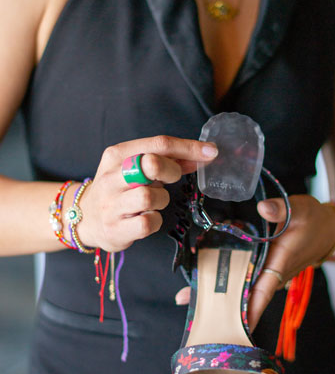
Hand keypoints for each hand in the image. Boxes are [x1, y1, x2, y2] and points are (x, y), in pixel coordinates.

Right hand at [77, 135, 217, 251]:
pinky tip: (147, 218)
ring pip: (151, 196)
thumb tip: (201, 155)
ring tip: (153, 202)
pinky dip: (155, 220)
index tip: (211, 152)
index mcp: (117, 155)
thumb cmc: (119, 190)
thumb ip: (166, 160)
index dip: (189, 147)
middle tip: (171, 179)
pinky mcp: (116, 229)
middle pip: (152, 164)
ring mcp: (111, 204)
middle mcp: (111, 177)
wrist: (84, 218)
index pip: (158, 144)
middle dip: (171, 170)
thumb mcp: (135, 167)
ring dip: (162, 199)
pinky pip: (148, 222)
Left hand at [175, 195, 334, 331]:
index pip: (261, 292)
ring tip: (187, 298)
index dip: (247, 309)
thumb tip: (264, 209)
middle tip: (195, 316)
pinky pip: (242, 278)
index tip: (232, 326)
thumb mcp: (300, 209)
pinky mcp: (263, 267)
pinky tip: (202, 280)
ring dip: (218, 293)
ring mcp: (266, 272)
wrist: (328, 229)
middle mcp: (271, 273)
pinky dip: (225, 280)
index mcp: (279, 263)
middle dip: (222, 306)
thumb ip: (281, 209)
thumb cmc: (314, 220)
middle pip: (244, 295)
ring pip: (241, 288)